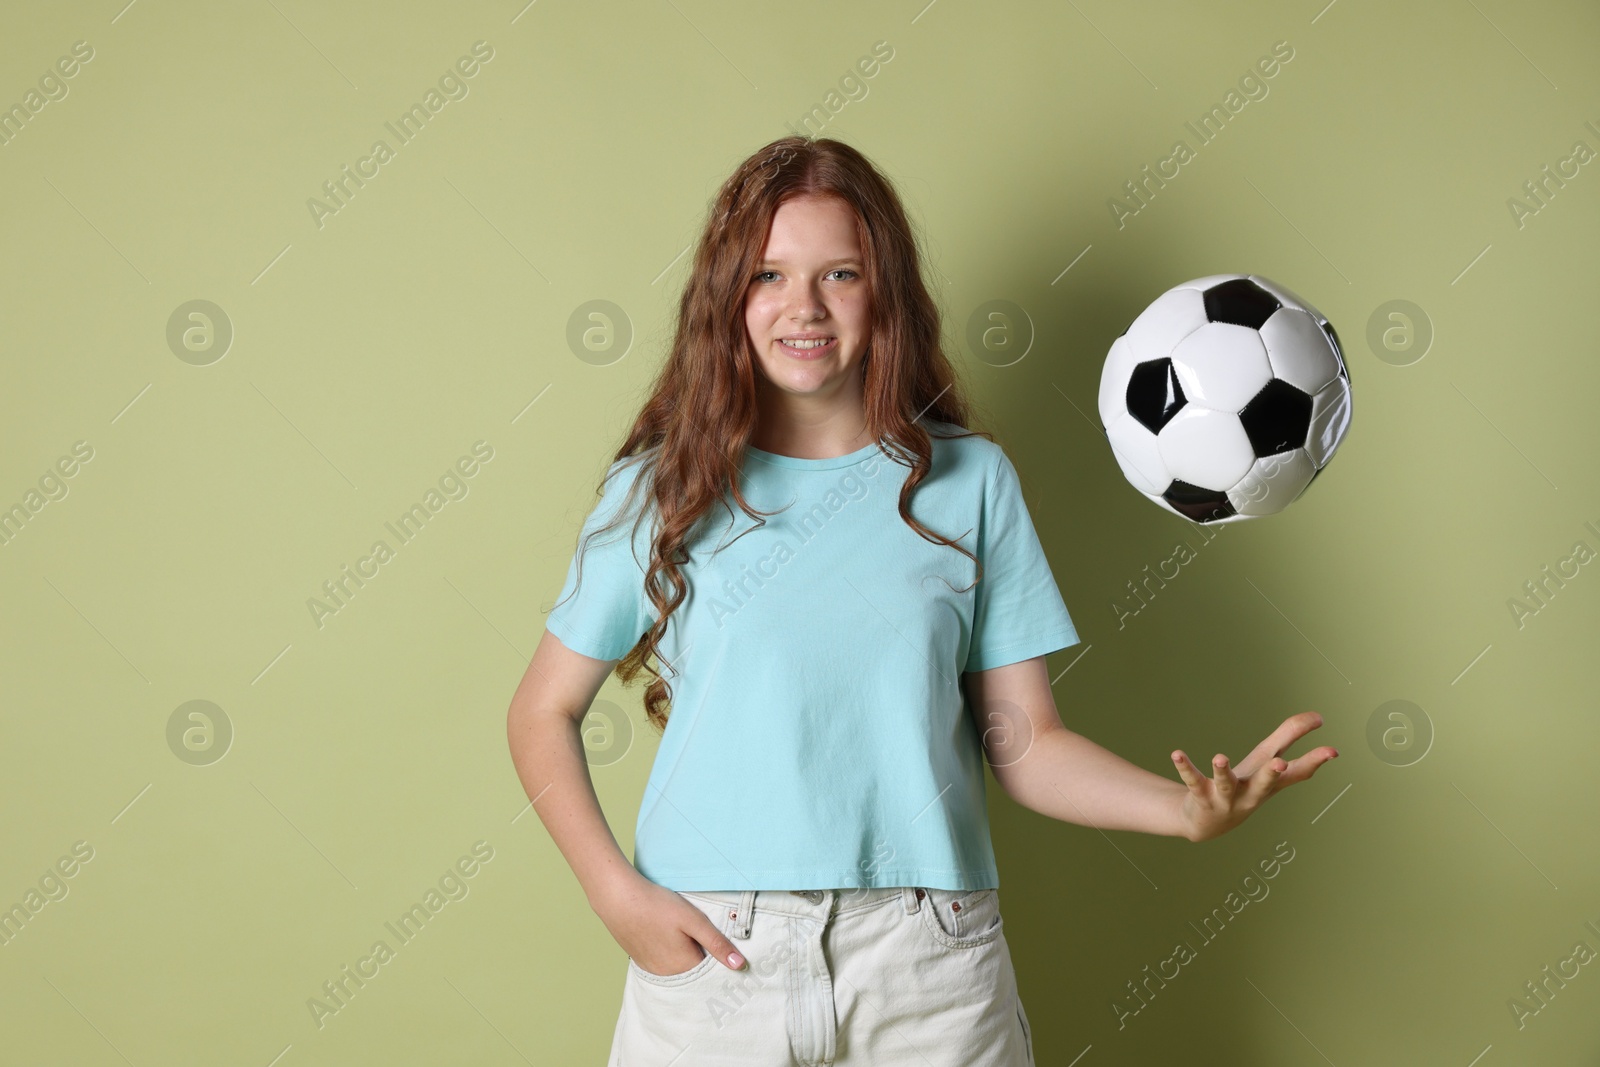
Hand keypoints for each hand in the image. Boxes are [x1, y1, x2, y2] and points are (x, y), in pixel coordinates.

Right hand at [591, 873, 746, 976]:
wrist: (618, 898)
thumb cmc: (657, 906)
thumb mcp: (694, 920)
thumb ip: (717, 943)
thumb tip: (740, 966)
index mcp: (684, 967)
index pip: (711, 973)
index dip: (720, 961)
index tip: (727, 950)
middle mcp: (668, 975)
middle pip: (694, 972)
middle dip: (703, 959)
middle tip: (705, 938)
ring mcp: (652, 969)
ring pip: (678, 968)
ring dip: (685, 956)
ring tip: (685, 935)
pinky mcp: (641, 960)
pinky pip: (663, 964)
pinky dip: (670, 955)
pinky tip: (668, 937)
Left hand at [1170, 711, 1336, 842]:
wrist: (1208, 823)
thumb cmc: (1244, 786)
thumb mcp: (1267, 761)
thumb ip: (1289, 736)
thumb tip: (1318, 716)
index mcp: (1270, 784)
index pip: (1296, 773)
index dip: (1314, 762)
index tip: (1332, 751)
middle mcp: (1251, 794)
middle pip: (1264, 784)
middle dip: (1272, 774)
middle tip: (1279, 763)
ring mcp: (1225, 798)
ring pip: (1225, 785)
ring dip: (1222, 771)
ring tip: (1220, 757)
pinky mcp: (1201, 796)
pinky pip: (1193, 781)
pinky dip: (1185, 767)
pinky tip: (1177, 754)